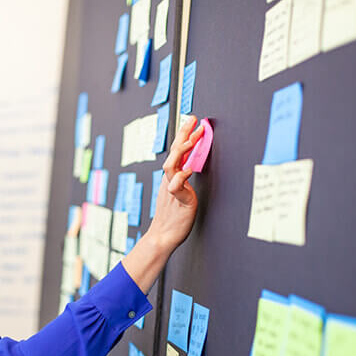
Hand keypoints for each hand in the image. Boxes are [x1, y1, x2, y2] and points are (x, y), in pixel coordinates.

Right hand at [146, 115, 202, 252]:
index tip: (191, 120)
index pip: (177, 151)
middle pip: (173, 152)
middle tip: (193, 119)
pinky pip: (176, 186)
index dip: (184, 134)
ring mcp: (172, 189)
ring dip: (181, 151)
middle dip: (183, 134)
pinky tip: (189, 170)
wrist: (163, 235)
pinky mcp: (178, 200)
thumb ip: (182, 178)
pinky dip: (181, 177)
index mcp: (171, 176)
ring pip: (171, 166)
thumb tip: (189, 164)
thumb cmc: (174, 216)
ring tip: (191, 140)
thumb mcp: (179, 192)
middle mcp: (170, 180)